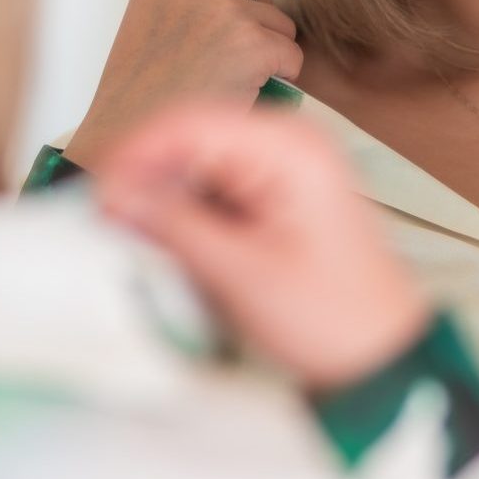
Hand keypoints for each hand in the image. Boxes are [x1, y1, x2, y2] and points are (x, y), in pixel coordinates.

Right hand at [62, 0, 302, 168]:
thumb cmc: (139, 97)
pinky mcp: (250, 43)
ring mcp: (223, 9)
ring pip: (280, 25)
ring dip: (267, 54)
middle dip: (255, 28)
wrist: (128, 141)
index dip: (238, 4)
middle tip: (225, 68)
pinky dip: (280, 79)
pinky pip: (292, 56)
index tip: (225, 37)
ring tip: (227, 84)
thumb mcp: (151, 25)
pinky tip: (246, 95)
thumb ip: (189, 2)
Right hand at [94, 102, 430, 390]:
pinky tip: (166, 241)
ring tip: (130, 236)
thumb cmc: (331, 317)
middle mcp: (289, 141)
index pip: (190, 123)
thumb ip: (175, 227)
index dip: (135, 154)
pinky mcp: (278, 191)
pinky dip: (186, 208)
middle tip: (105, 222)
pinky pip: (216, 184)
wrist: (381, 355)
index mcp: (290, 147)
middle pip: (191, 136)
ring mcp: (285, 165)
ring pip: (197, 161)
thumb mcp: (241, 273)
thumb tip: (116, 194)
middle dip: (145, 175)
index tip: (97, 196)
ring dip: (162, 194)